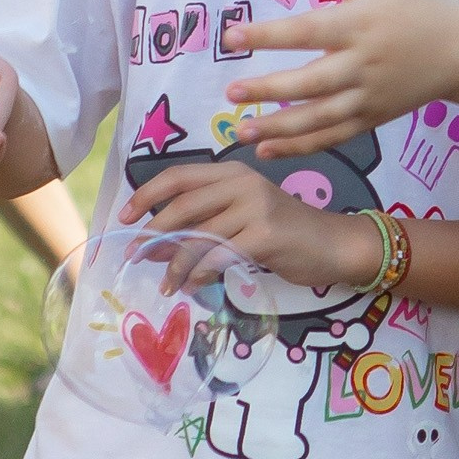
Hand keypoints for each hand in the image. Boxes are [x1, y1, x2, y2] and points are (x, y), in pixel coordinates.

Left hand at [121, 152, 386, 289]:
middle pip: (183, 205)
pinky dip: (201, 273)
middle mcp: (243, 183)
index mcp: (233, 172)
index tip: (124, 217)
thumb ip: (203, 226)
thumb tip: (153, 245)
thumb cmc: (286, 234)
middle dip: (153, 234)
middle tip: (136, 257)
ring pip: (199, 235)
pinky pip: (219, 255)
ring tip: (167, 284)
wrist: (334, 245)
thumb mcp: (241, 221)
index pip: (179, 176)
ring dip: (175, 263)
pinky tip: (194, 286)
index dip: (147, 195)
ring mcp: (255, 207)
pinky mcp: (265, 234)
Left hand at [223, 0, 458, 153]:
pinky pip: (333, 137)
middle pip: (309, 82)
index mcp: (360, 25)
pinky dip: (302, 147)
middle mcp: (362, 65)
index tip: (232, 38)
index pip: (306, 31)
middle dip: (268, 91)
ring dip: (278, 128)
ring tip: (241, 132)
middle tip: (231, 93)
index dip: (268, 36)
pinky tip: (269, 151)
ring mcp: (368, 97)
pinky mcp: (373, 119)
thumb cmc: (416, 6)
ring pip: (318, 119)